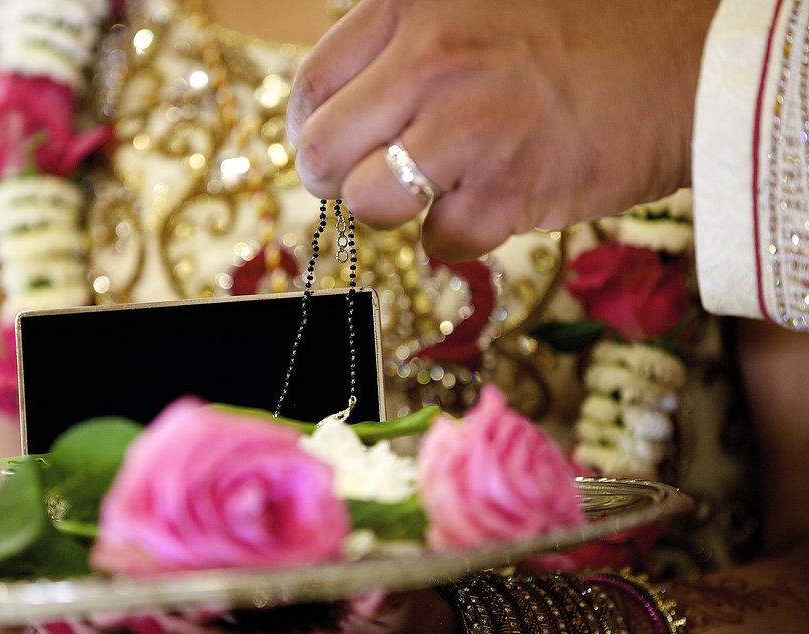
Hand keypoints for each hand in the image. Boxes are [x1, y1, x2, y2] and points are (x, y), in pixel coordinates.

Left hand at [287, 0, 718, 260]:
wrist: (691, 67)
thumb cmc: (585, 36)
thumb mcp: (479, 4)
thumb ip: (406, 42)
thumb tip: (348, 103)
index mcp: (415, 4)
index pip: (313, 85)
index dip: (310, 129)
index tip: (328, 148)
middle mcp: (431, 60)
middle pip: (323, 151)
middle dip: (337, 180)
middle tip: (369, 182)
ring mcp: (468, 126)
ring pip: (369, 203)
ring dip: (395, 210)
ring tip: (437, 190)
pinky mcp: (508, 190)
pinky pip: (438, 241)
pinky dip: (458, 235)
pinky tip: (495, 201)